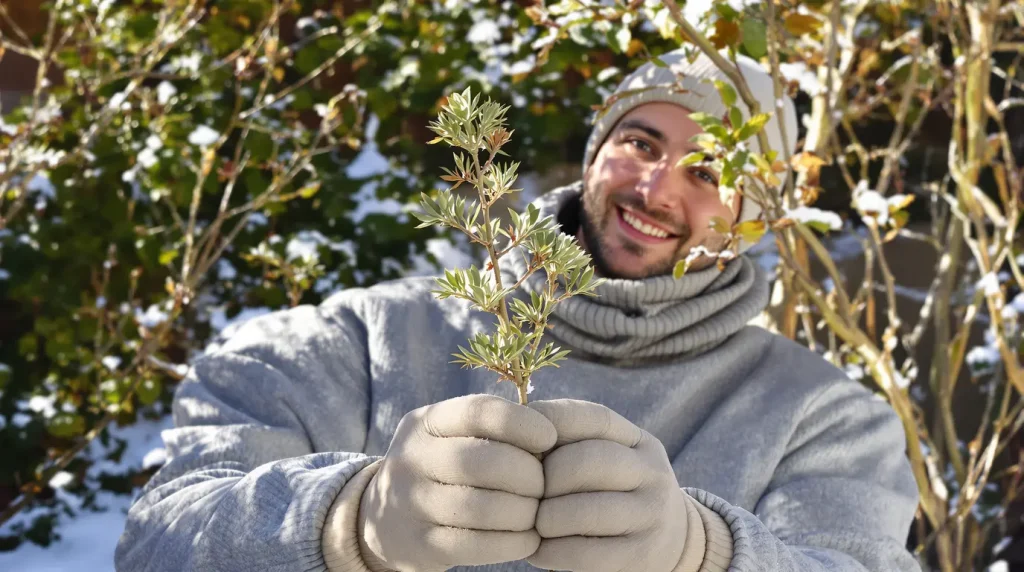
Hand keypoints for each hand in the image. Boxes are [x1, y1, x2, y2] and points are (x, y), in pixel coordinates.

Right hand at [358, 394, 556, 571]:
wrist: (383, 518)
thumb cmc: (441, 468)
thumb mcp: (451, 436)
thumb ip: (491, 430)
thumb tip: (551, 436)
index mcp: (424, 422)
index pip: (478, 411)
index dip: (522, 423)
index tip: (549, 438)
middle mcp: (411, 458)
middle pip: (483, 462)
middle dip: (527, 475)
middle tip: (544, 485)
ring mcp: (409, 503)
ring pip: (480, 508)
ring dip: (523, 513)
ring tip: (536, 513)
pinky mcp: (417, 545)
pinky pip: (475, 545)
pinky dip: (512, 543)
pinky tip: (528, 539)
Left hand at [526, 399, 690, 571]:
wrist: (676, 542)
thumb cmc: (619, 493)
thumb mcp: (612, 458)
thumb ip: (574, 443)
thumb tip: (515, 438)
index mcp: (639, 441)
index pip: (593, 417)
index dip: (551, 421)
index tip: (520, 438)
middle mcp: (652, 473)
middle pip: (587, 461)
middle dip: (545, 479)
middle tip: (526, 493)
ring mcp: (651, 515)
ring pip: (585, 510)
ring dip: (547, 518)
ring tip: (535, 523)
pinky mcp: (641, 556)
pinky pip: (586, 552)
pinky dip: (552, 551)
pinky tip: (540, 550)